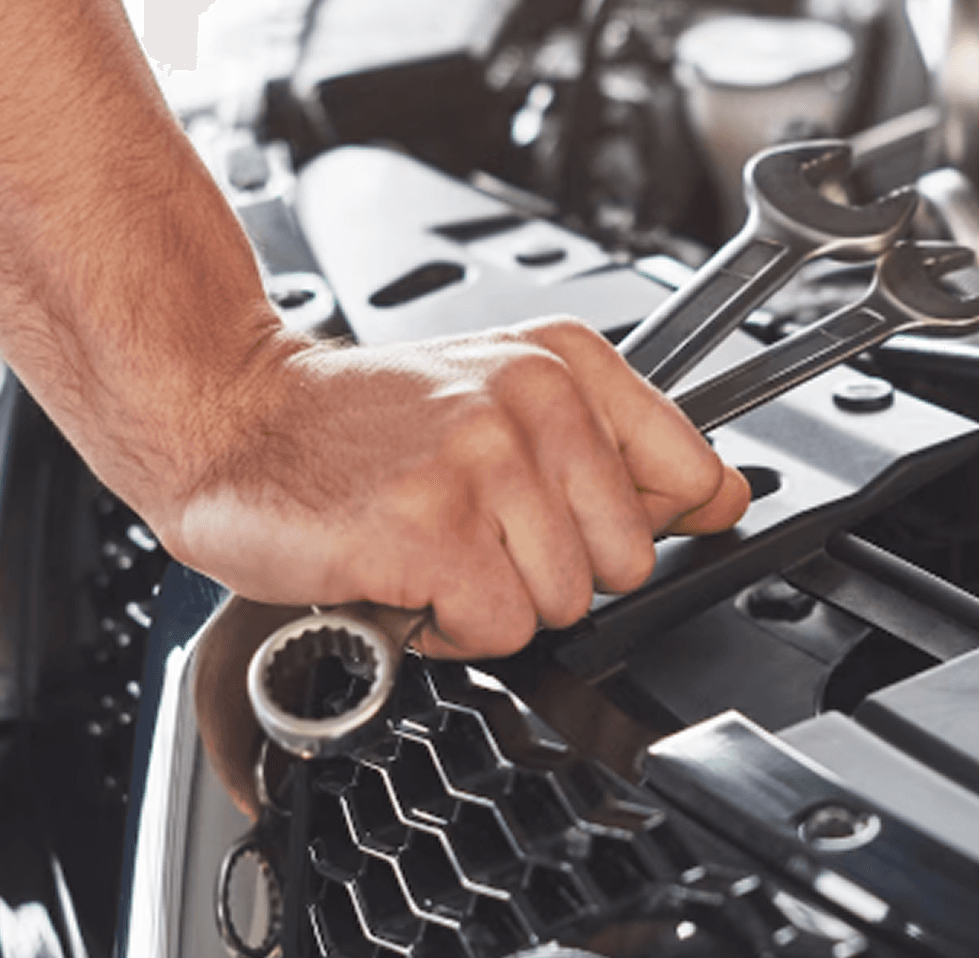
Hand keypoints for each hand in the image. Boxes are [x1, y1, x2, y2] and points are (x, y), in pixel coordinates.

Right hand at [158, 317, 749, 658]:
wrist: (237, 415)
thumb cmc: (366, 419)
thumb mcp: (508, 398)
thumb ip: (625, 448)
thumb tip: (728, 495)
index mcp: (564, 362)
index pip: (689, 471)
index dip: (642, 521)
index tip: (586, 520)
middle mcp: (533, 399)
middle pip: (628, 559)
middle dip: (556, 570)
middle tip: (482, 532)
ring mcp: (483, 460)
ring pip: (564, 602)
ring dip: (495, 601)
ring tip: (438, 548)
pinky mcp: (431, 528)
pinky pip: (500, 630)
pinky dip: (449, 630)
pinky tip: (409, 579)